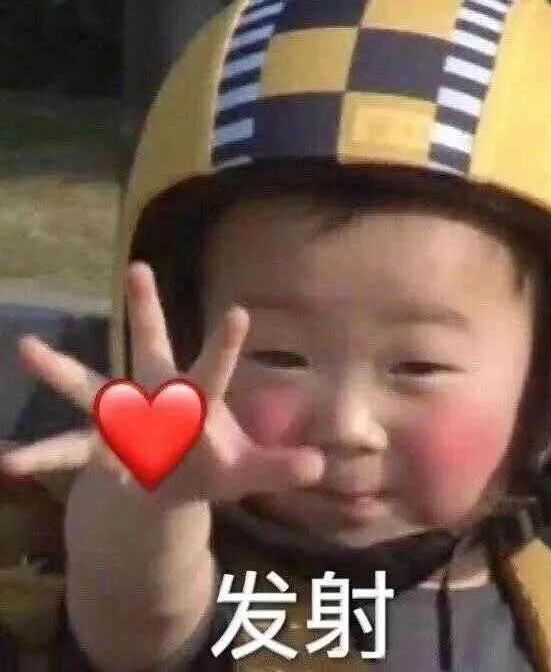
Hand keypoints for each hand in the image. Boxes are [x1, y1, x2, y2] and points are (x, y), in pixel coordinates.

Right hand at [0, 262, 323, 503]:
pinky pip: (68, 448)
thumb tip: (319, 466)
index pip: (217, 366)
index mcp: (198, 399)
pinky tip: (11, 462)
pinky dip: (47, 454)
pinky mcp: (99, 444)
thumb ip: (279, 467)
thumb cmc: (211, 469)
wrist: (168, 486)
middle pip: (152, 345)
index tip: (240, 310)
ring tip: (27, 348)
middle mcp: (159, 394)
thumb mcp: (247, 473)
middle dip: (146, 310)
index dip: (229, 341)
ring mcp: (125, 416)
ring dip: (63, 369)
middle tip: (137, 265)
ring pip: (94, 384)